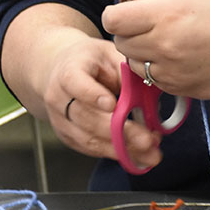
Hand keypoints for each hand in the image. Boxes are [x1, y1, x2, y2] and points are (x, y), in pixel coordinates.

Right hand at [44, 34, 164, 167]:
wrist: (60, 70)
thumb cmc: (90, 60)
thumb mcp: (109, 54)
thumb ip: (126, 71)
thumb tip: (148, 96)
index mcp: (69, 71)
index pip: (77, 84)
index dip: (94, 95)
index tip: (112, 104)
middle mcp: (59, 98)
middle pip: (88, 118)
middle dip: (120, 132)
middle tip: (147, 140)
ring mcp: (61, 121)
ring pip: (90, 139)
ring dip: (122, 149)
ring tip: (150, 152)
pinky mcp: (68, 136)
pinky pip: (92, 148)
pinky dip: (116, 153)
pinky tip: (138, 155)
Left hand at [101, 0, 209, 101]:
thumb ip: (160, 2)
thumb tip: (133, 2)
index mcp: (168, 16)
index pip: (114, 19)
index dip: (118, 13)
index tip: (127, 11)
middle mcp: (165, 47)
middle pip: (121, 44)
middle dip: (129, 34)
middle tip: (150, 26)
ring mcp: (175, 74)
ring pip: (137, 67)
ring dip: (144, 55)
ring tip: (170, 43)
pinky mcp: (186, 92)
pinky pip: (158, 82)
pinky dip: (162, 72)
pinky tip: (184, 59)